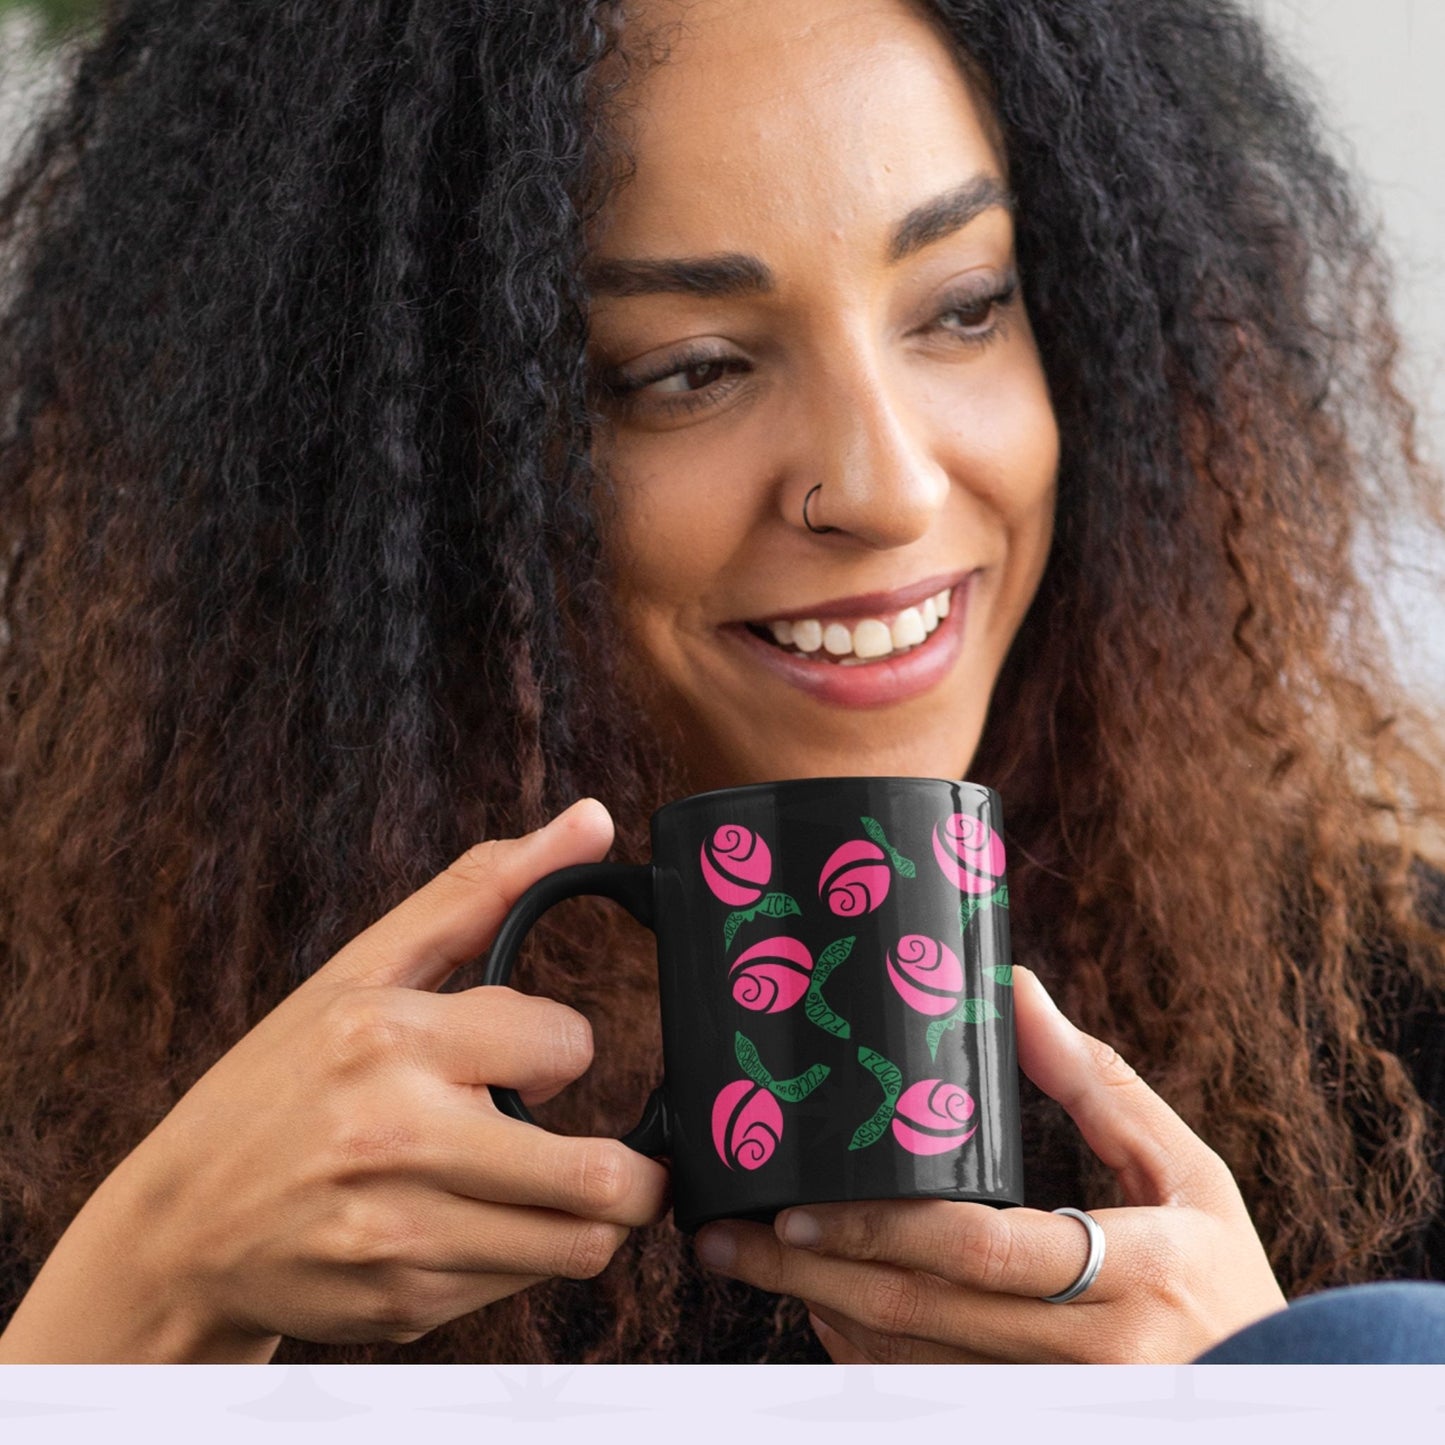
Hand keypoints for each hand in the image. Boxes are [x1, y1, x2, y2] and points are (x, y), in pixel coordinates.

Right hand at [1, 799, 667, 1360]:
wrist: (183, 1223)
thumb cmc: (285, 1078)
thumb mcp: (366, 968)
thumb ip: (484, 888)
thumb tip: (595, 820)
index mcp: (389, 1037)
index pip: (568, 1042)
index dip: (562, 1046)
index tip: (533, 1054)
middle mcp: (396, 1138)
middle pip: (601, 1176)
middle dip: (635, 1166)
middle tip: (624, 1151)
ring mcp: (400, 1234)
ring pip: (581, 1243)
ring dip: (590, 1215)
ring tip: (553, 1184)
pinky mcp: (404, 1304)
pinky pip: (524, 1284)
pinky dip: (525, 1252)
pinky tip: (481, 1221)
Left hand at [692, 966, 1286, 1363]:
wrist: (1275, 1395)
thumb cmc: (1222, 1277)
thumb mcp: (1186, 1174)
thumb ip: (1101, 1086)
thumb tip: (1015, 989)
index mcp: (1132, 1275)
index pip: (978, 1251)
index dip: (879, 1227)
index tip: (795, 1204)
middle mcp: (1090, 1358)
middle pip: (918, 1314)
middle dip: (806, 1273)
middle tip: (722, 1236)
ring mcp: (1058, 1404)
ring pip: (908, 1368)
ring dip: (821, 1313)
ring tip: (749, 1259)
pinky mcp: (1035, 1422)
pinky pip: (927, 1399)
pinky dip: (864, 1357)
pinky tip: (821, 1308)